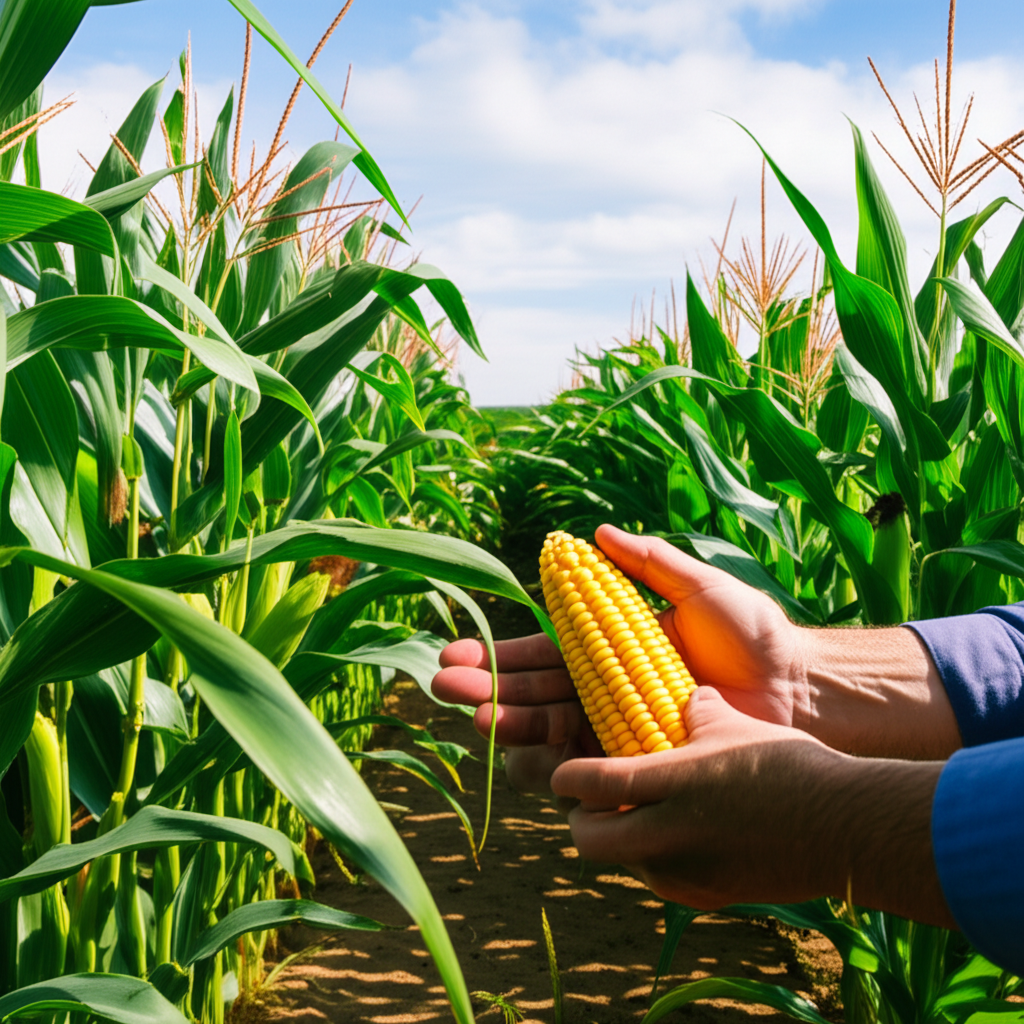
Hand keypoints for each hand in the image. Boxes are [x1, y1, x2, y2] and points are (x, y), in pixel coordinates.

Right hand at [432, 523, 808, 794]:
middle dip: (484, 692)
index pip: (539, 653)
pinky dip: (546, 766)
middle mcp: (604, 692)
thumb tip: (595, 535)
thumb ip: (648, 563)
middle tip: (445, 688)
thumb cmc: (753, 634)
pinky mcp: (638, 764)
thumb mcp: (698, 586)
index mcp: (609, 648)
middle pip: (531, 695)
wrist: (798, 688)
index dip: (496, 656)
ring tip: (477, 716)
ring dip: (505, 726)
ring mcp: (618, 731)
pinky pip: (584, 770)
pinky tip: (518, 756)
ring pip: (546, 734)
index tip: (455, 655)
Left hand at [552, 687, 952, 924]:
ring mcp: (688, 873)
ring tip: (635, 812)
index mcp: (669, 784)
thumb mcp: (733, 725)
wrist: (847, 827)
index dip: (565, 777)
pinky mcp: (710, 896)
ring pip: (623, 863)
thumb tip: (682, 694)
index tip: (563, 771)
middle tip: (587, 798)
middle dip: (579, 818)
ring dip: (618, 840)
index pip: (588, 785)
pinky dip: (654, 859)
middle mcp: (668, 836)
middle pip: (588, 839)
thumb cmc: (789, 765)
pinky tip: (676, 834)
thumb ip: (694, 711)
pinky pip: (660, 879)